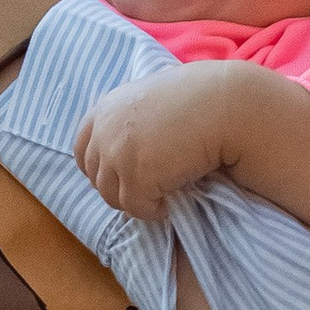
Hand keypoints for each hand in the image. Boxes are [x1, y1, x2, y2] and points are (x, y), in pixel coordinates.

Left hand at [80, 62, 309, 239]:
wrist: (226, 104)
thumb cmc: (200, 100)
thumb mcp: (153, 101)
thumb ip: (130, 121)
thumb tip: (123, 151)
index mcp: (105, 109)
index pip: (83, 153)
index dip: (105, 170)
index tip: (131, 176)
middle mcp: (104, 130)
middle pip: (97, 180)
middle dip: (123, 188)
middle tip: (156, 187)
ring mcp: (116, 153)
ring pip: (114, 198)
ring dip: (140, 200)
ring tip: (168, 191)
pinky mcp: (135, 175)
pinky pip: (138, 208)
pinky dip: (156, 209)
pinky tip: (176, 197)